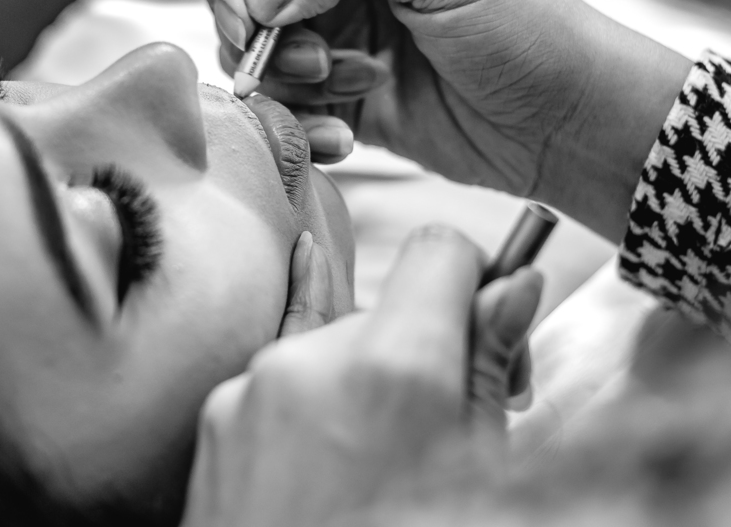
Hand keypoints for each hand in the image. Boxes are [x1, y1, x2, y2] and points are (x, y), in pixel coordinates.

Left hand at [182, 225, 541, 526]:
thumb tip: (514, 288)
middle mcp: (312, 361)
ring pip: (336, 346)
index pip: (443, 252)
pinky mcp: (216, 416)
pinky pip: (283, 383)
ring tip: (375, 469)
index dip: (477, 280)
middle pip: (391, 308)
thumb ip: (489, 368)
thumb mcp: (476, 478)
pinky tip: (324, 477)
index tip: (490, 330)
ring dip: (365, 384)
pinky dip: (313, 412)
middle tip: (445, 429)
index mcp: (394, 371)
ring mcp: (253, 387)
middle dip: (425, 351)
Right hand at [199, 0, 690, 240]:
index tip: (245, 19)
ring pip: (256, 56)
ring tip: (352, 91)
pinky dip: (303, 126)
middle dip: (258, 36)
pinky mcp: (344, 95)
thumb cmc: (523, 28)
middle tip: (311, 65)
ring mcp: (340, 32)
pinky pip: (286, 108)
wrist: (565, 122)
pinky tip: (345, 136)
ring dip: (287, 83)